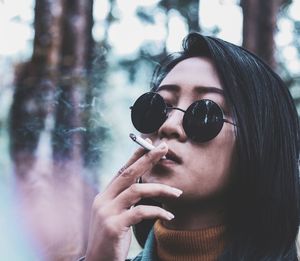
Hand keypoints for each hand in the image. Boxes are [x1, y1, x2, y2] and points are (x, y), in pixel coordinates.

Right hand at [85, 142, 182, 260]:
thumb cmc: (110, 237)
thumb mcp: (114, 214)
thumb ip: (125, 199)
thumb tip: (143, 185)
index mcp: (104, 195)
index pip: (122, 170)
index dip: (136, 156)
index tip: (150, 144)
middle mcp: (103, 200)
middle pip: (128, 173)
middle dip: (147, 159)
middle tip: (164, 148)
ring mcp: (106, 212)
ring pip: (136, 190)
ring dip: (160, 189)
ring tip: (177, 194)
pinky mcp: (113, 226)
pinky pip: (140, 212)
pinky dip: (157, 212)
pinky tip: (169, 216)